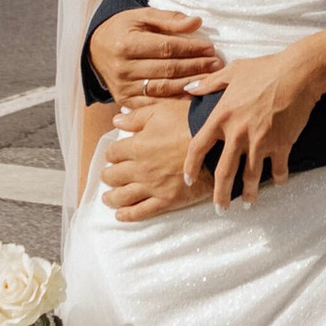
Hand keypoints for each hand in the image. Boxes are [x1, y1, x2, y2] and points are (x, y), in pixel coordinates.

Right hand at [90, 6, 223, 105]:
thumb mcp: (141, 17)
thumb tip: (196, 22)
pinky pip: (154, 103)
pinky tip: (192, 95)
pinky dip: (175, 101)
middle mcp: (124, 68)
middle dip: (196, 67)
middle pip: (167, 69)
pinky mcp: (125, 100)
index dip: (191, 49)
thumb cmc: (122, 29)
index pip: (166, 48)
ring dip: (190, 84)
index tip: (210, 48)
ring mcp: (124, 87)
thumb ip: (168, 19)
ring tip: (210, 79)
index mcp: (127, 44)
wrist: (94, 49)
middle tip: (216, 64)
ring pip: (163, 88)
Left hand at [98, 102, 212, 225]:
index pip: (113, 153)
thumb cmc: (191, 124)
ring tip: (109, 197)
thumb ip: (136, 117)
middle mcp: (140, 169)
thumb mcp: (161, 111)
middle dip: (108, 175)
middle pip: (113, 176)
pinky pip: (141, 212)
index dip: (111, 153)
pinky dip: (127, 215)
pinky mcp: (166, 200)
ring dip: (111, 197)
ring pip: (122, 196)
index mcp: (137, 146)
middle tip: (109, 176)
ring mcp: (152, 186)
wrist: (217, 145)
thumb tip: (116, 120)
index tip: (114, 155)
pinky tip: (120, 214)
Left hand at [184, 51, 318, 205]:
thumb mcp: (232, 72)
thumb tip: (189, 88)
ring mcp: (260, 141)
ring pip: (251, 176)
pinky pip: (278, 168)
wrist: (298, 74)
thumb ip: (209, 83)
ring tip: (249, 204)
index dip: (191, 166)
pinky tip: (278, 182)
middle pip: (224, 172)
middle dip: (220, 194)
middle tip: (219, 209)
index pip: (198, 147)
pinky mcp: (282, 144)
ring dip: (249, 193)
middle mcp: (238, 134)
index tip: (189, 179)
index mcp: (221, 117)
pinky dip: (278, 177)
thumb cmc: (265, 69)